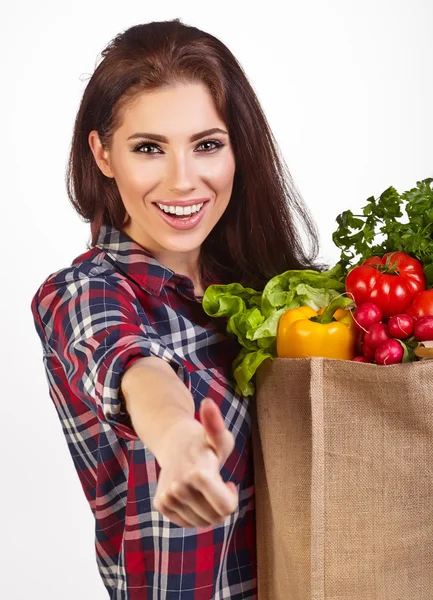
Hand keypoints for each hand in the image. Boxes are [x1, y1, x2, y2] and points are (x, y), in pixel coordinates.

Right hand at [153, 398, 237, 527]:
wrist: (173, 441)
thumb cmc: (203, 441)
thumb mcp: (218, 435)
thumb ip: (217, 425)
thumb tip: (208, 403)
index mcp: (199, 474)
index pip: (226, 509)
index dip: (232, 498)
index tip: (229, 483)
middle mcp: (180, 488)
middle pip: (215, 518)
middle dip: (220, 504)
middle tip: (217, 483)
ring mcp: (168, 498)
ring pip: (201, 523)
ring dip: (207, 509)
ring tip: (204, 487)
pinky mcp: (161, 505)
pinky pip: (187, 523)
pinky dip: (193, 513)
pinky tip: (192, 493)